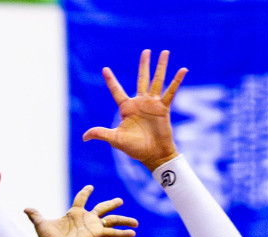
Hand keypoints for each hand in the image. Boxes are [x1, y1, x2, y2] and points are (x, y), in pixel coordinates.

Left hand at [24, 186, 137, 236]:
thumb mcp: (42, 224)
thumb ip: (36, 215)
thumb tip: (26, 208)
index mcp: (74, 214)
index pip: (81, 199)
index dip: (85, 192)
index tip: (90, 187)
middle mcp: (86, 219)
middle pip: (102, 207)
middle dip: (111, 204)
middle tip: (120, 201)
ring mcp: (93, 227)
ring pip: (112, 220)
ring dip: (123, 220)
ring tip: (136, 222)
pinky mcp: (96, 235)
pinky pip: (112, 232)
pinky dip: (123, 233)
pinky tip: (133, 233)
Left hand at [81, 49, 185, 171]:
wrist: (153, 155)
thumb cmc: (134, 148)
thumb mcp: (115, 139)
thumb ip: (101, 133)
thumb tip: (84, 137)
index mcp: (126, 108)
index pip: (116, 91)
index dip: (111, 81)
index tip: (105, 69)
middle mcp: (140, 103)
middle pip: (142, 79)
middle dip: (144, 65)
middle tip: (146, 51)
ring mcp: (153, 104)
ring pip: (157, 81)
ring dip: (161, 67)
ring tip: (165, 52)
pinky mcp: (164, 108)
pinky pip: (171, 92)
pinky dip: (177, 81)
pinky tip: (183, 69)